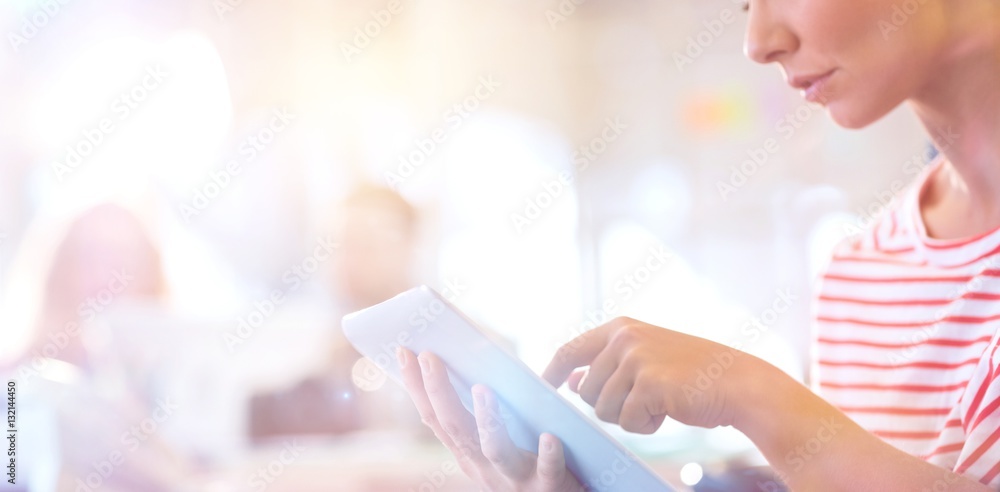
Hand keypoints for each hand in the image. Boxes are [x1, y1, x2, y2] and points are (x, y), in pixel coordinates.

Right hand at [397, 348, 584, 491]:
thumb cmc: (528, 468)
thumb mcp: (495, 446)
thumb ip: (482, 416)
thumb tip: (471, 366)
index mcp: (469, 453)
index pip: (435, 418)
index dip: (418, 388)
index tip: (404, 353)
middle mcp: (484, 467)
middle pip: (456, 428)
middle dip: (439, 392)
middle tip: (429, 356)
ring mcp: (514, 479)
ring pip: (496, 450)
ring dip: (487, 420)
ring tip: (482, 388)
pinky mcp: (547, 486)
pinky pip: (547, 471)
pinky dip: (547, 455)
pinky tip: (549, 437)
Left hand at [543, 316, 768, 431]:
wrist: (737, 382)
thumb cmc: (691, 375)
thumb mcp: (645, 360)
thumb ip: (607, 367)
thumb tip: (571, 383)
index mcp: (620, 327)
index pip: (570, 350)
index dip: (552, 372)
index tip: (542, 388)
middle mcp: (624, 338)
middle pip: (587, 391)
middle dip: (610, 406)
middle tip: (644, 400)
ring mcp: (636, 359)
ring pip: (605, 409)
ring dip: (630, 416)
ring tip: (660, 402)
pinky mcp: (649, 384)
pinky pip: (628, 422)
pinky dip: (647, 426)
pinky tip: (669, 410)